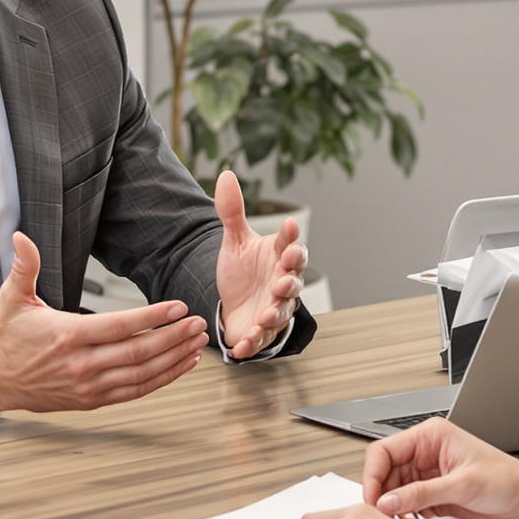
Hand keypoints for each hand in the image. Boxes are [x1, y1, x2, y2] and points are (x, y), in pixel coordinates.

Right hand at [0, 232, 209, 413]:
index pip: (119, 326)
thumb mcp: (12, 298)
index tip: (178, 307)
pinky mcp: (93, 400)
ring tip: (197, 344)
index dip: (152, 316)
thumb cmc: (9, 336)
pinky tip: (181, 365)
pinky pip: (135, 391)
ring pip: (141, 374)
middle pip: (138, 352)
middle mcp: (82, 364)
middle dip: (173, 338)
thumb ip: (24, 267)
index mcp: (67, 336)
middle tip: (198, 324)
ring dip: (174, 360)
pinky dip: (162, 380)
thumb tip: (20, 236)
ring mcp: (89, 386)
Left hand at [212, 168, 306, 358]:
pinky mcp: (262, 331)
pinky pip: (261, 338)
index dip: (291, 237)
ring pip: (282, 311)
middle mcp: (282, 283)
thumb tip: (225, 175)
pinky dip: (253, 341)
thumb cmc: (243, 271)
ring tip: (266, 313)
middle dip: (289, 280)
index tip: (289, 226)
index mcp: (279, 257)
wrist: (234, 303)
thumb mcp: (235, 241)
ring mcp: (275, 308)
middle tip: (282, 277)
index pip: (290, 245)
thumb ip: (232, 212)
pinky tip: (243, 344)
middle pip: (293, 281)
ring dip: (275, 313)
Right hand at [363, 418, 518, 518]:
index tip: (373, 500)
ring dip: (394, 508)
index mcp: (431, 436)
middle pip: (385, 472)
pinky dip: (405, 515)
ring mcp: (429, 474)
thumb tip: (386, 502)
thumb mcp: (461, 486)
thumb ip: (420, 494)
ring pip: (393, 490)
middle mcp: (426, 453)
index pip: (384, 451)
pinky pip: (407, 503)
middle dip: (382, 495)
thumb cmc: (508, 482)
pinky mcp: (434, 494)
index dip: (373, 475)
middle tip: (383, 516)